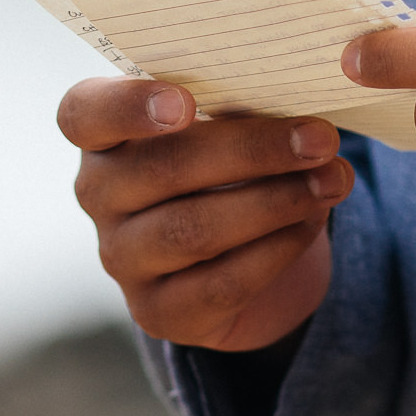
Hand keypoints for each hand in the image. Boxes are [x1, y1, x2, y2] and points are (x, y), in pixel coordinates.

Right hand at [58, 78, 351, 350]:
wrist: (245, 255)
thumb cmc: (232, 166)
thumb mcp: (230, 126)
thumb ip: (242, 108)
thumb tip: (297, 112)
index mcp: (104, 134)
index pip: (84, 114)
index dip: (127, 106)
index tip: (185, 102)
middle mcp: (99, 195)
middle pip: (161, 169)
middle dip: (251, 152)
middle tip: (320, 139)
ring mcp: (121, 258)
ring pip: (193, 230)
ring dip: (274, 203)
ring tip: (332, 181)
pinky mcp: (157, 312)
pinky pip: (220, 283)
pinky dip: (276, 249)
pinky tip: (312, 222)